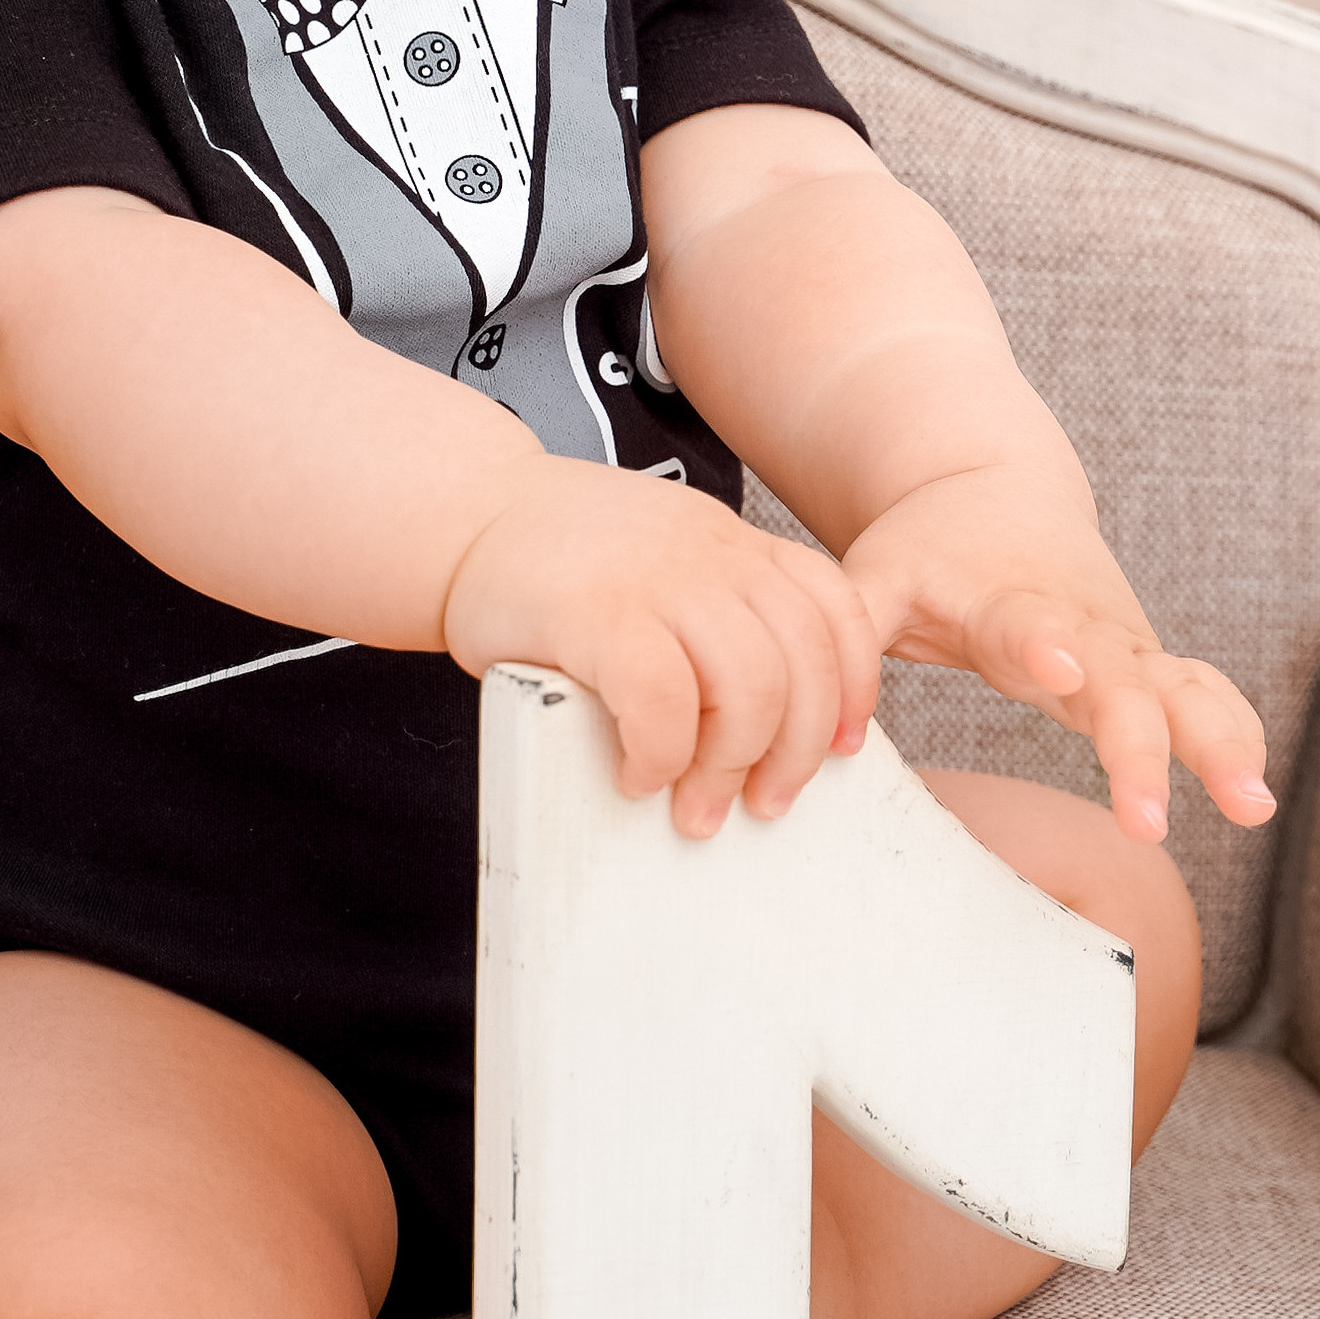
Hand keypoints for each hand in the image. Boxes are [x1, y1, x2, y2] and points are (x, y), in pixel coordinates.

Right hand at [443, 469, 880, 839]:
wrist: (466, 514)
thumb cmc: (559, 558)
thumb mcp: (664, 560)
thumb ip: (715, 614)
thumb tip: (768, 722)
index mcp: (732, 543)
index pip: (834, 608)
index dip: (853, 686)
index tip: (844, 745)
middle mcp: (709, 555)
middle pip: (803, 662)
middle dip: (795, 752)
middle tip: (762, 802)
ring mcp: (656, 581)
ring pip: (749, 686)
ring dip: (729, 766)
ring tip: (695, 804)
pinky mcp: (596, 614)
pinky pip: (662, 701)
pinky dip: (660, 754)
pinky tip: (636, 772)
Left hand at [844, 461, 1274, 845]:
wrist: (988, 484)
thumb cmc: (925, 550)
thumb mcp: (874, 577)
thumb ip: (847, 641)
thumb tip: (825, 735)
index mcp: (1006, 602)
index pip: (1029, 628)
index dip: (1045, 649)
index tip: (1061, 671)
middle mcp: (1078, 625)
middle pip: (1122, 682)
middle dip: (1141, 748)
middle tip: (1148, 819)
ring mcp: (1121, 643)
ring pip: (1184, 688)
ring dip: (1219, 742)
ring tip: (1251, 805)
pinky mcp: (1146, 661)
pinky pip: (1203, 694)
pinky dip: (1235, 732)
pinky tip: (1254, 792)